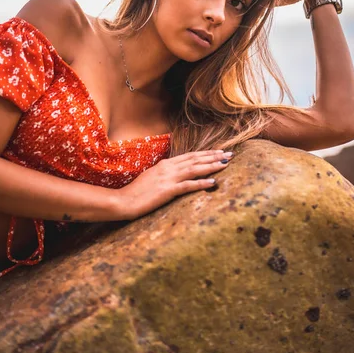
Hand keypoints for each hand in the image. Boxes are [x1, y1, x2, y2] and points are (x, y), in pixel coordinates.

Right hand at [116, 150, 232, 219]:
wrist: (124, 200)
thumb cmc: (137, 192)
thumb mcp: (152, 177)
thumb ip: (165, 173)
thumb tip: (177, 173)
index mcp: (165, 164)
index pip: (190, 155)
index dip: (206, 153)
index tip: (219, 152)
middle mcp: (168, 168)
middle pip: (195, 159)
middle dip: (213, 156)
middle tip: (229, 154)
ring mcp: (168, 178)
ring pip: (194, 169)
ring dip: (211, 166)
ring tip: (225, 164)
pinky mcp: (167, 191)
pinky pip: (188, 186)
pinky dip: (201, 183)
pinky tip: (213, 182)